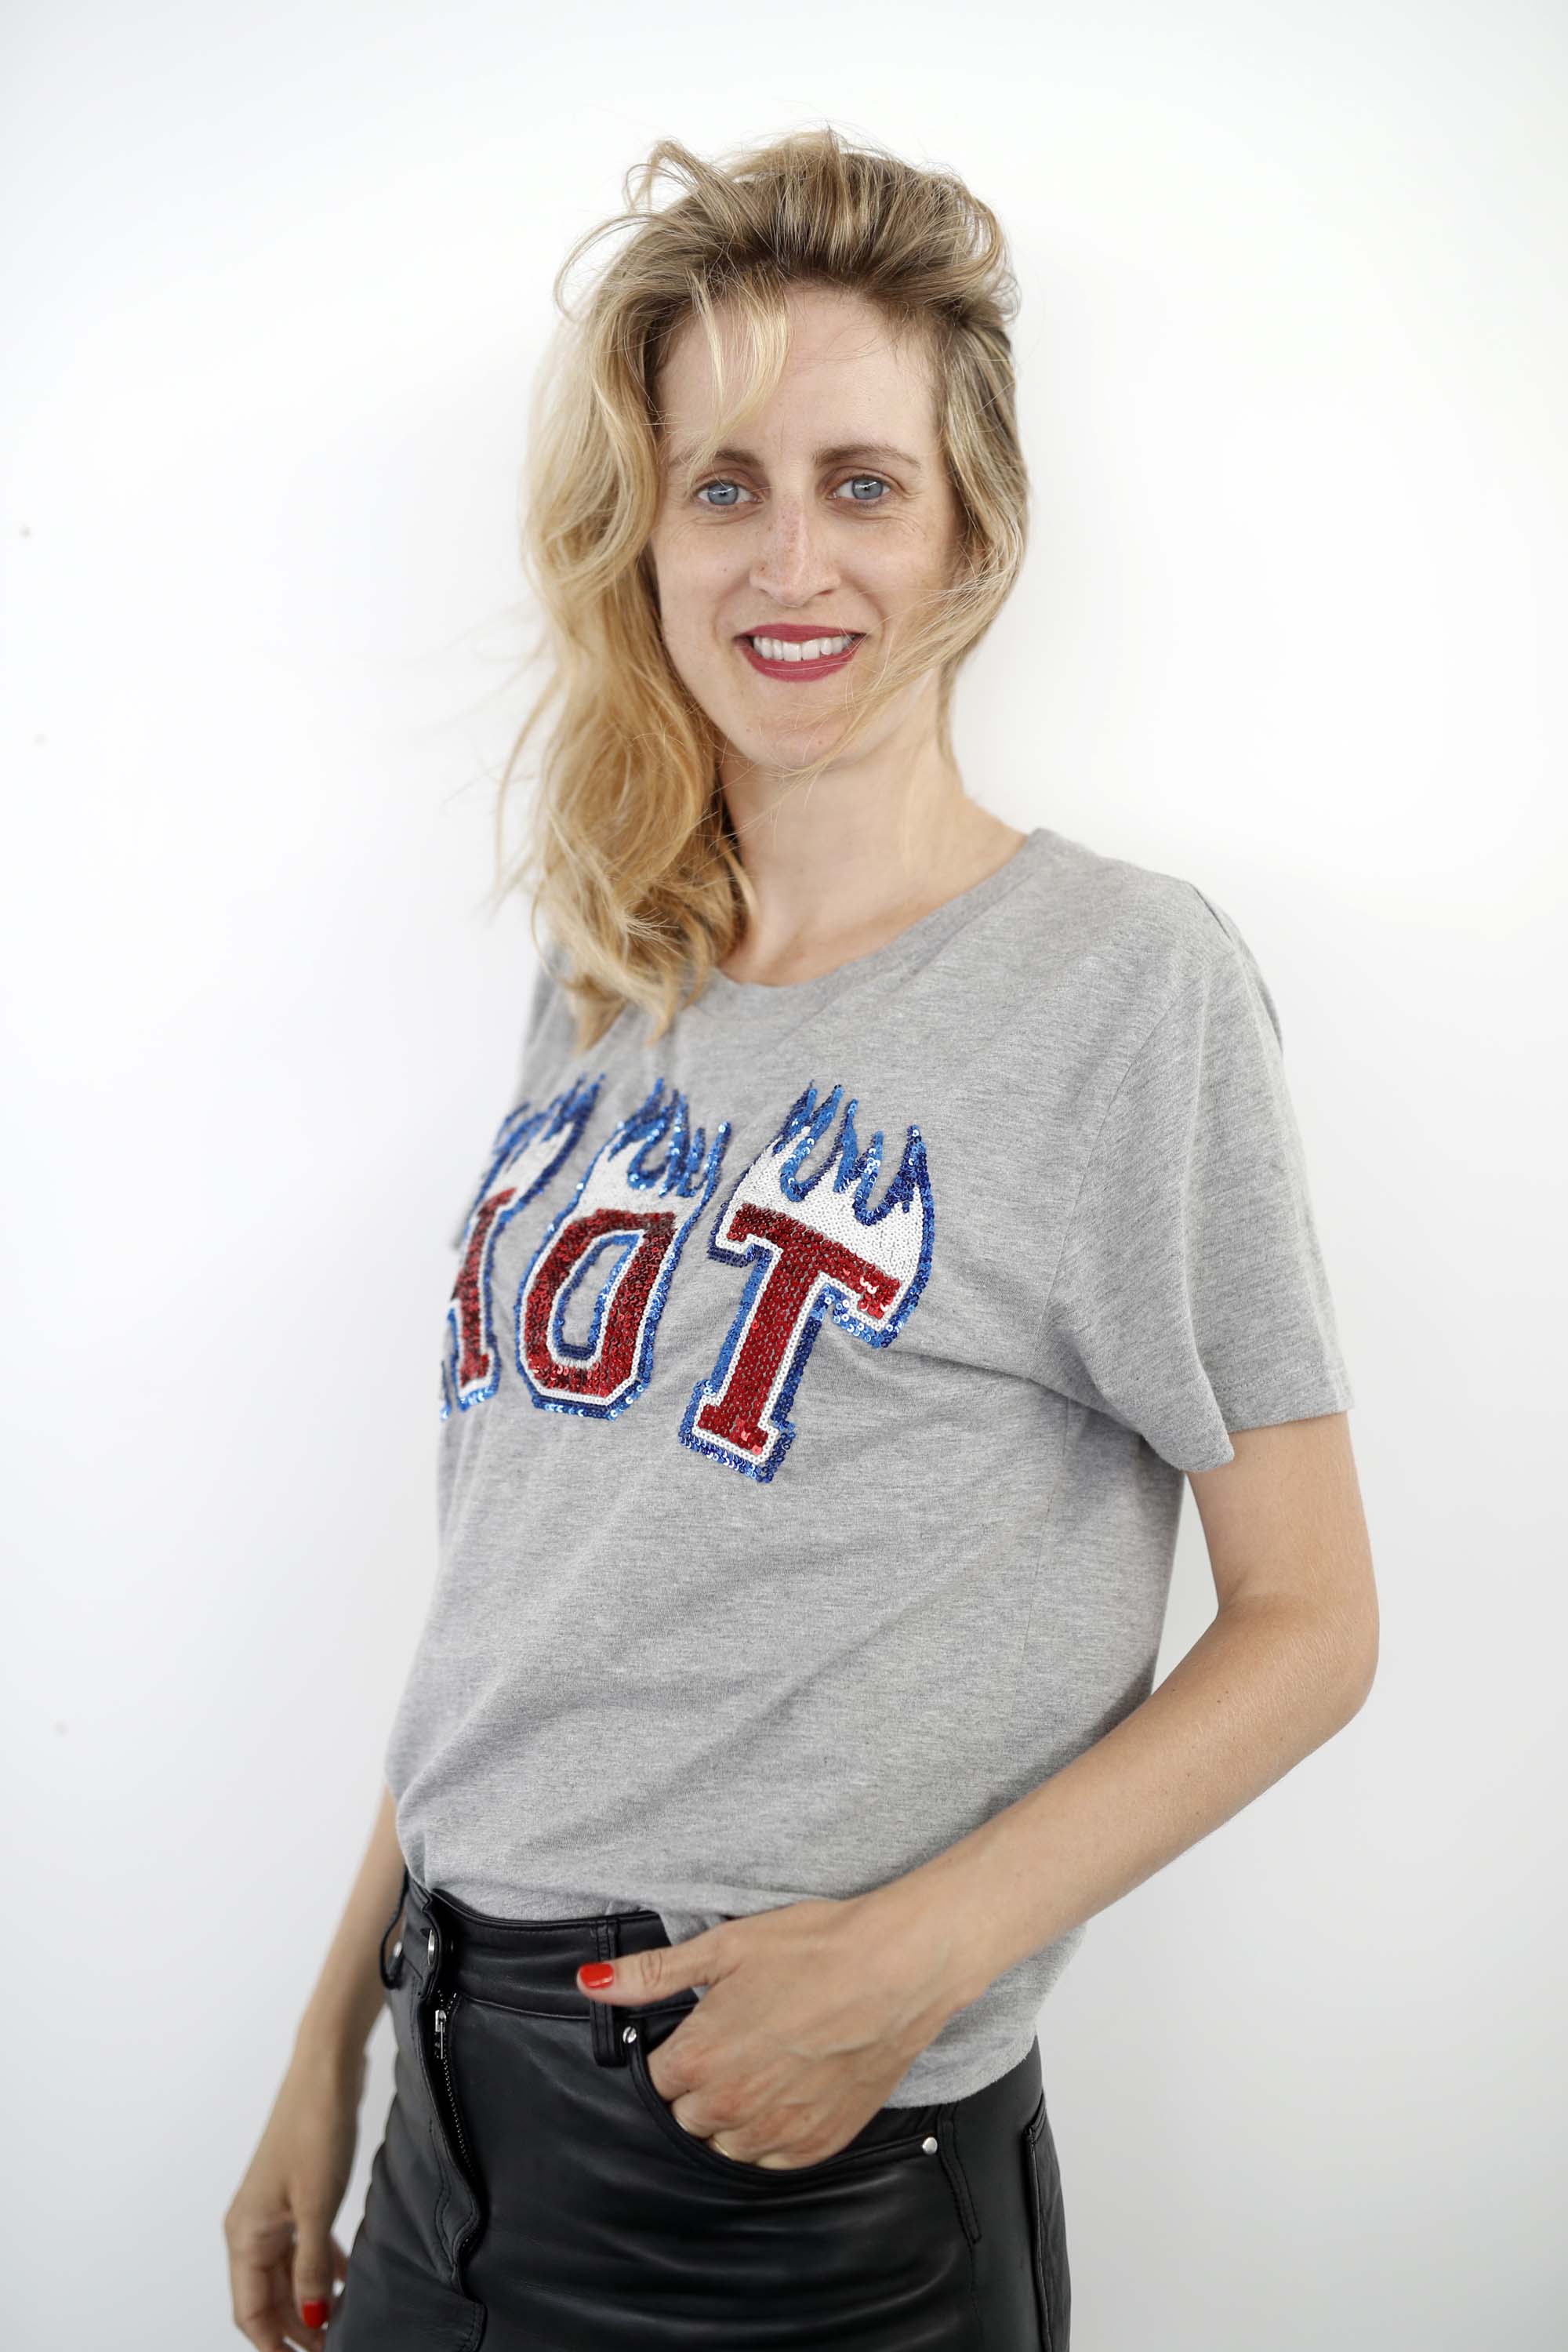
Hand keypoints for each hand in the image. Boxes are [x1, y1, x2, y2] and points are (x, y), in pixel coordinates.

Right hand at [224, 2043, 363, 2346]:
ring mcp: (273, 2209)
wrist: (326, 2070)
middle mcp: (251, 2227)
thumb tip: (309, 2321)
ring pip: (285, 2272)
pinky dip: (318, 2266)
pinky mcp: (295, 2193)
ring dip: (307, 2300)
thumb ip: (310, 2268)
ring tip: (339, 2323)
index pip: (250, 2311)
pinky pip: (301, 2245)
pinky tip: (343, 2280)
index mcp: (245, 2235)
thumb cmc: (315, 2130)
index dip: (274, 2344)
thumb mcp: (317, 2207)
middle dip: (294, 2327)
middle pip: (267, 2297)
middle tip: (333, 2346)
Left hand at [576, 1889, 961, 2169]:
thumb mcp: (725, 1947)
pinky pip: (770, 2160)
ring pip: (726, 2144)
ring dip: (734, 2114)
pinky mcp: (817, 2144)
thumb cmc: (813, 1948)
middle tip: (736, 2041)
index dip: (677, 2052)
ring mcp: (777, 2132)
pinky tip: (790, 2090)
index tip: (702, 2029)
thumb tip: (590, 1984)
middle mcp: (733, 2106)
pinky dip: (772, 2134)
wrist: (897, 1968)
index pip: (657, 2081)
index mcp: (700, 2059)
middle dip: (701, 2084)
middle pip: (687, 2116)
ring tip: (765, 2064)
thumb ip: (652, 1975)